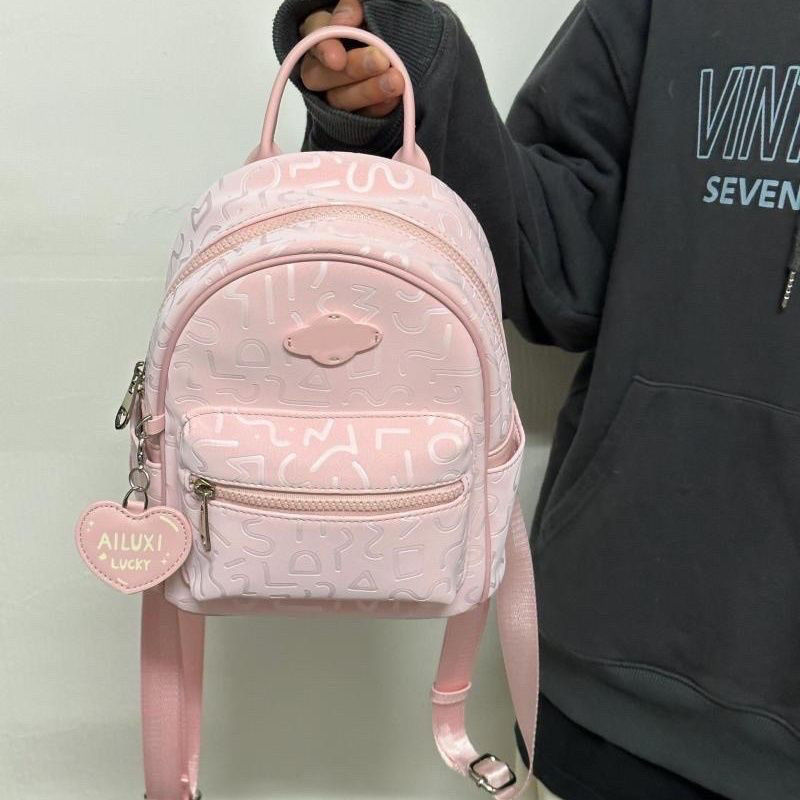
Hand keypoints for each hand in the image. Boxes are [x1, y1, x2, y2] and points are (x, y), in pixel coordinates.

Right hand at [299, 0, 404, 116]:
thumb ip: (350, 7)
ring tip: (396, 82)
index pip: (313, 40)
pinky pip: (362, 116)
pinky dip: (378, 108)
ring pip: (341, 100)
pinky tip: (394, 99)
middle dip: (353, 70)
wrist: (393, 46)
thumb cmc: (370, 21)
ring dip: (369, 92)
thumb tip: (346, 20)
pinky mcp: (354, 113)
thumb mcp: (360, 7)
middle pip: (322, 76)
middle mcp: (319, 67)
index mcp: (318, 34)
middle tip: (381, 61)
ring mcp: (334, 93)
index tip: (338, 59)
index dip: (324, 51)